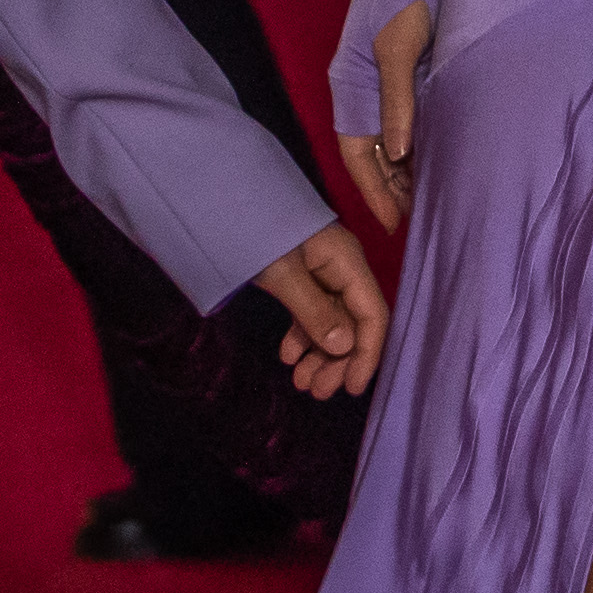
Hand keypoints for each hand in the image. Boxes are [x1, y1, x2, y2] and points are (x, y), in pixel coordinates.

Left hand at [257, 222, 390, 397]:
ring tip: (302, 383)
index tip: (352, 388)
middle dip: (338, 361)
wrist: (220, 200)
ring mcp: (320, 271)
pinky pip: (310, 311)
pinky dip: (302, 335)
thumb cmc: (254, 231)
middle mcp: (340, 268)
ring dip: (319, 354)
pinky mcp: (299, 276)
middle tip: (317, 392)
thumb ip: (314, 311)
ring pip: (331, 321)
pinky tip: (288, 356)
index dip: (367, 354)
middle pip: (352, 322)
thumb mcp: (283, 274)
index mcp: (346, 261)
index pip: (372, 314)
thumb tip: (344, 349)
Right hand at [335, 0, 432, 228]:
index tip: (393, 224)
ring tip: (428, 201)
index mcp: (350, 86)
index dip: (373, 190)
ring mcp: (380, 85)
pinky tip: (432, 163)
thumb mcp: (400, 50)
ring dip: (403, 171)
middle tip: (417, 221)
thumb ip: (399, 102)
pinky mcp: (402, 77)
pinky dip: (415, 148)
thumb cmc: (404, 1)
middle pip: (370, 152)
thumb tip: (401, 154)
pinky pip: (403, 124)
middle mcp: (361, 91)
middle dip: (389, 188)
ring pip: (387, 141)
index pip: (356, 152)